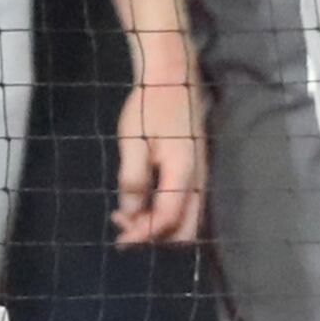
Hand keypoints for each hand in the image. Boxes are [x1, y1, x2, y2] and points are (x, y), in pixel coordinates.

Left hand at [112, 48, 206, 247]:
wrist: (172, 78)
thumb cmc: (149, 107)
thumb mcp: (133, 141)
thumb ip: (133, 179)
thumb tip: (130, 215)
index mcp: (184, 173)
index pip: (168, 220)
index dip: (144, 235)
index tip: (120, 241)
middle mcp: (198, 181)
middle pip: (184, 230)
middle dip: (154, 237)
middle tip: (123, 227)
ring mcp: (199, 177)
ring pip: (184, 219)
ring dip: (157, 226)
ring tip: (125, 216)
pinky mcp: (194, 172)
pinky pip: (183, 205)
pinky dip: (162, 213)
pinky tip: (139, 203)